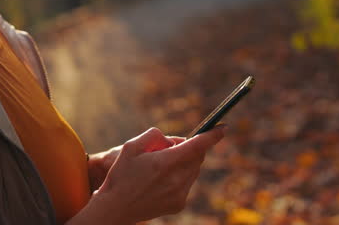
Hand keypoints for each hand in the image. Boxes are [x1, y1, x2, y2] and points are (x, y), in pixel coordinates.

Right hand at [87, 126, 225, 223]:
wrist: (115, 209)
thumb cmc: (120, 175)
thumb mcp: (130, 146)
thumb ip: (154, 135)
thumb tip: (173, 141)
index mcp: (165, 163)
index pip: (197, 145)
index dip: (212, 135)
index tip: (223, 128)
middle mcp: (176, 180)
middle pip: (197, 157)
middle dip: (189, 148)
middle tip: (168, 148)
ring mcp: (179, 194)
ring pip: (193, 170)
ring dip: (184, 163)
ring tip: (160, 167)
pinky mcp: (179, 204)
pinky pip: (187, 184)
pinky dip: (180, 177)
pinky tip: (160, 181)